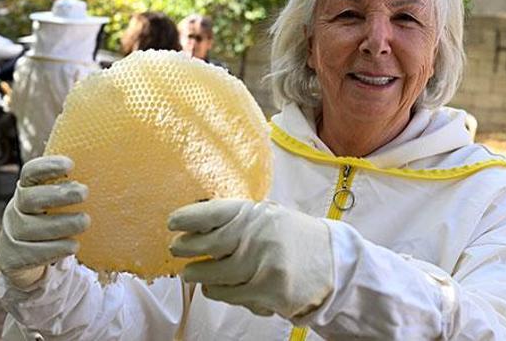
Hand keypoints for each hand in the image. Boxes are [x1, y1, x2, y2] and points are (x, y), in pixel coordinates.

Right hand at [0, 155, 89, 288]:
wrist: (25, 257)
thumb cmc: (50, 221)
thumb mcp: (57, 203)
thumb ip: (72, 188)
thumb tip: (107, 170)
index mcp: (26, 190)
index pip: (30, 172)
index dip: (47, 166)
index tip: (70, 165)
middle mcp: (15, 209)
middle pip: (30, 198)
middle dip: (58, 194)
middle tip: (85, 192)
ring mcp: (10, 234)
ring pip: (31, 228)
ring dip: (61, 224)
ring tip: (85, 221)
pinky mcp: (11, 258)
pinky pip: (31, 253)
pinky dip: (54, 249)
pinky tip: (74, 246)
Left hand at [168, 199, 332, 318]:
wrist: (332, 264)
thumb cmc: (294, 238)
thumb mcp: (268, 217)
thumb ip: (236, 220)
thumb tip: (194, 226)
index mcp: (255, 213)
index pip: (212, 212)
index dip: (187, 218)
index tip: (172, 222)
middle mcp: (257, 235)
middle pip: (205, 245)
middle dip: (185, 248)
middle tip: (177, 249)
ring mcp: (261, 264)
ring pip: (212, 275)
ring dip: (196, 275)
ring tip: (192, 273)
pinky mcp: (266, 291)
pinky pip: (228, 294)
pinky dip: (216, 292)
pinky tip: (214, 288)